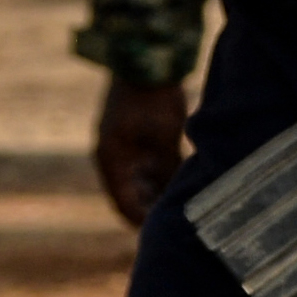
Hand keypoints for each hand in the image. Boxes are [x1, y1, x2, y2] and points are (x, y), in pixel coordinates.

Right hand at [93, 75, 190, 227]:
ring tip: (185, 211)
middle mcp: (113, 157)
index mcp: (111, 159)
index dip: (141, 220)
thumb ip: (169, 167)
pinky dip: (164, 178)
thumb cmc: (152, 99)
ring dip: (159, 195)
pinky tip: (184, 187)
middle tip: (178, 227)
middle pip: (132, 195)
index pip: (123, 202)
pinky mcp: (137, 138)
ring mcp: (124, 147)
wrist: (146, 61)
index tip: (160, 235)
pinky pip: (149, 167)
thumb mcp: (163, 137)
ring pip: (142, 182)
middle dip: (152, 210)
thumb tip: (178, 197)